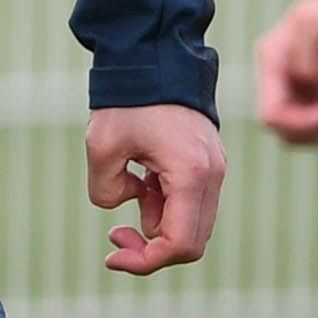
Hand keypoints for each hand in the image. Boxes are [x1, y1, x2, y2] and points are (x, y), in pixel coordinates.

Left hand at [88, 103, 225, 274]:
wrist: (155, 55)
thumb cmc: (128, 99)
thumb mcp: (101, 148)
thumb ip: (106, 193)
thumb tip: (126, 207)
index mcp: (191, 175)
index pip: (180, 245)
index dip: (145, 261)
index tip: (112, 254)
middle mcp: (213, 176)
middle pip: (192, 243)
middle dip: (152, 250)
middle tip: (115, 234)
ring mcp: (216, 169)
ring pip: (193, 225)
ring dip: (158, 225)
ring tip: (130, 190)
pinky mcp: (210, 163)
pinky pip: (192, 202)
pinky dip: (166, 206)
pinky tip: (142, 181)